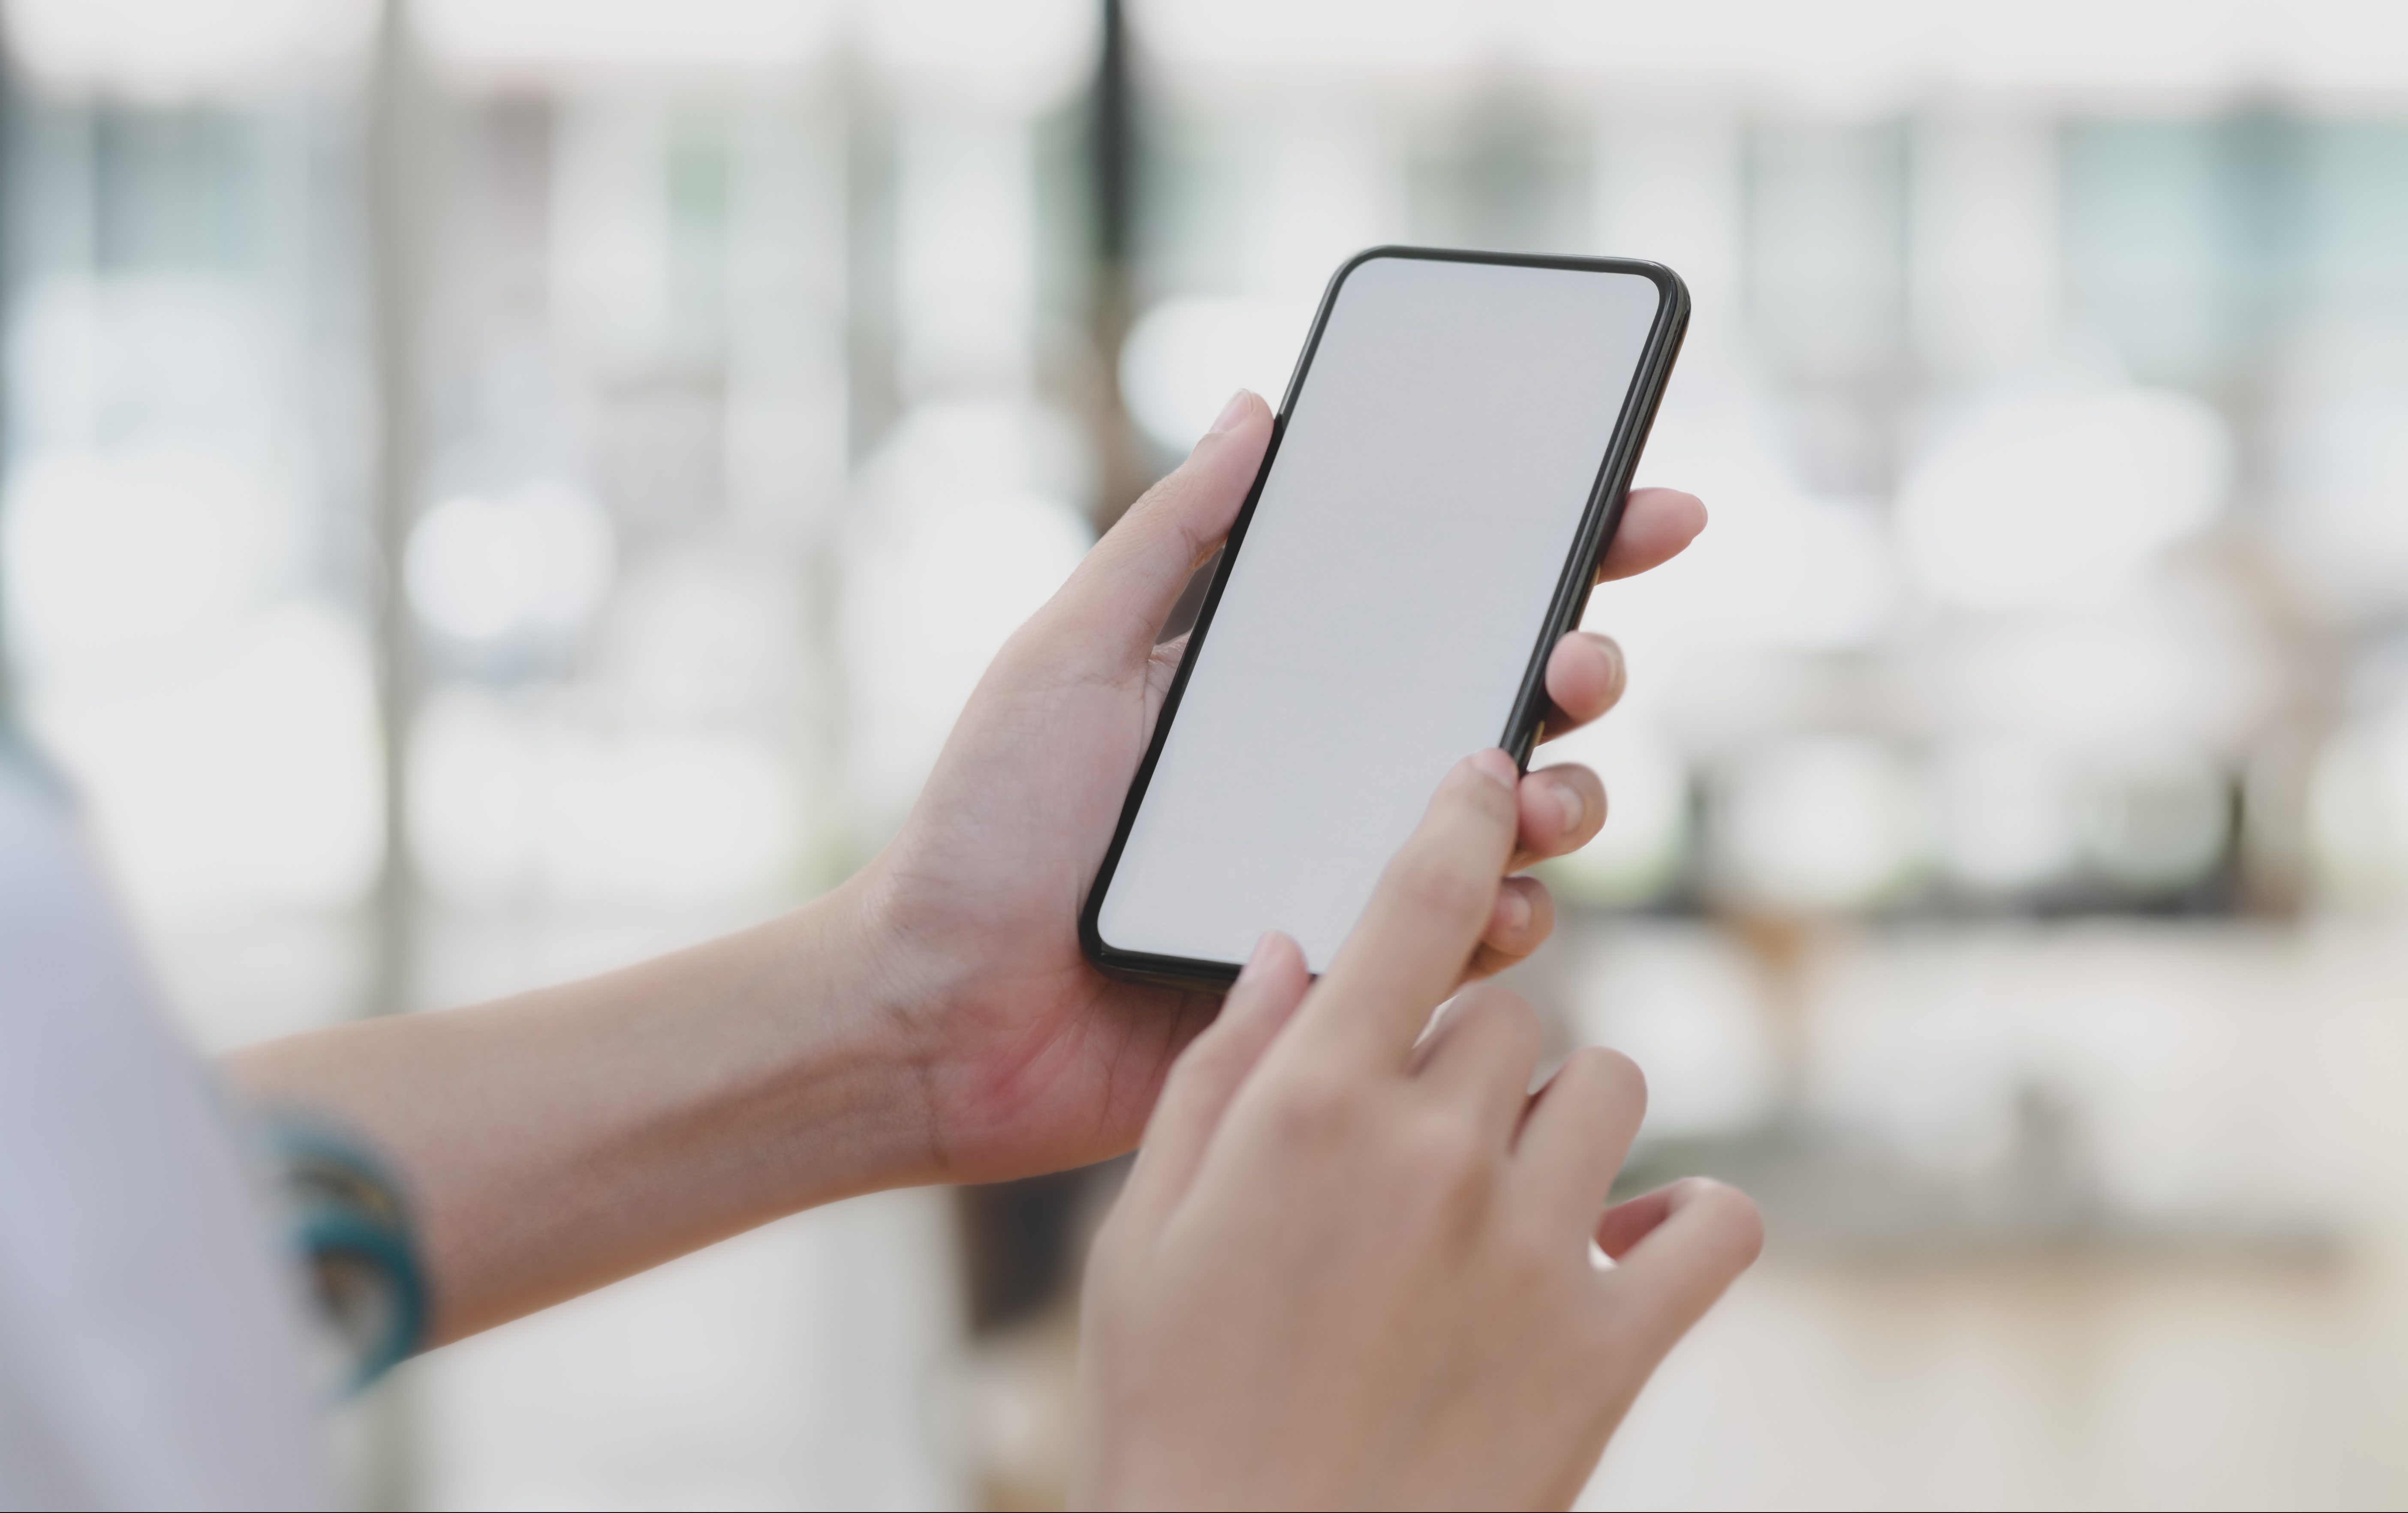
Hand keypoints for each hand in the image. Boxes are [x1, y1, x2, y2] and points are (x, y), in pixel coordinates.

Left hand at [838, 390, 1706, 1183]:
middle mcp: (1335, 774)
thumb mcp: (1067, 655)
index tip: (1644, 509)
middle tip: (1582, 664)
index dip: (1558, 554)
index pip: (1440, 603)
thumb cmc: (984, 829)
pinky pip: (1466, 945)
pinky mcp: (1349, 981)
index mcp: (1281, 686)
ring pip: (1514, 828)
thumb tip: (1257, 407)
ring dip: (1565, 801)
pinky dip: (1502, 920)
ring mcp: (1347, 877)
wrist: (942, 1015)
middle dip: (1584, 674)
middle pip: (1510, 709)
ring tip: (1539, 796)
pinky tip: (1493, 910)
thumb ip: (1168, 538)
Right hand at [1072, 752, 1762, 1509]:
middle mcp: (1434, 1156)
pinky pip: (1716, 1224)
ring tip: (1507, 1195)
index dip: (1457, 820)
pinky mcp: (1611, 1350)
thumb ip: (1211, 1082)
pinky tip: (1629, 1244)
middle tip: (1420, 1132)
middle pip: (1510, 1010)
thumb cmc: (1169, 1423)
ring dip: (1564, 1120)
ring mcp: (1535, 1250)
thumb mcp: (1140, 1241)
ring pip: (1609, 1089)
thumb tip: (1283, 956)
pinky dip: (1688, 1221)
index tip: (1486, 773)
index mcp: (1309, 1114)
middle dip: (1469, 1048)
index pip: (1411, 908)